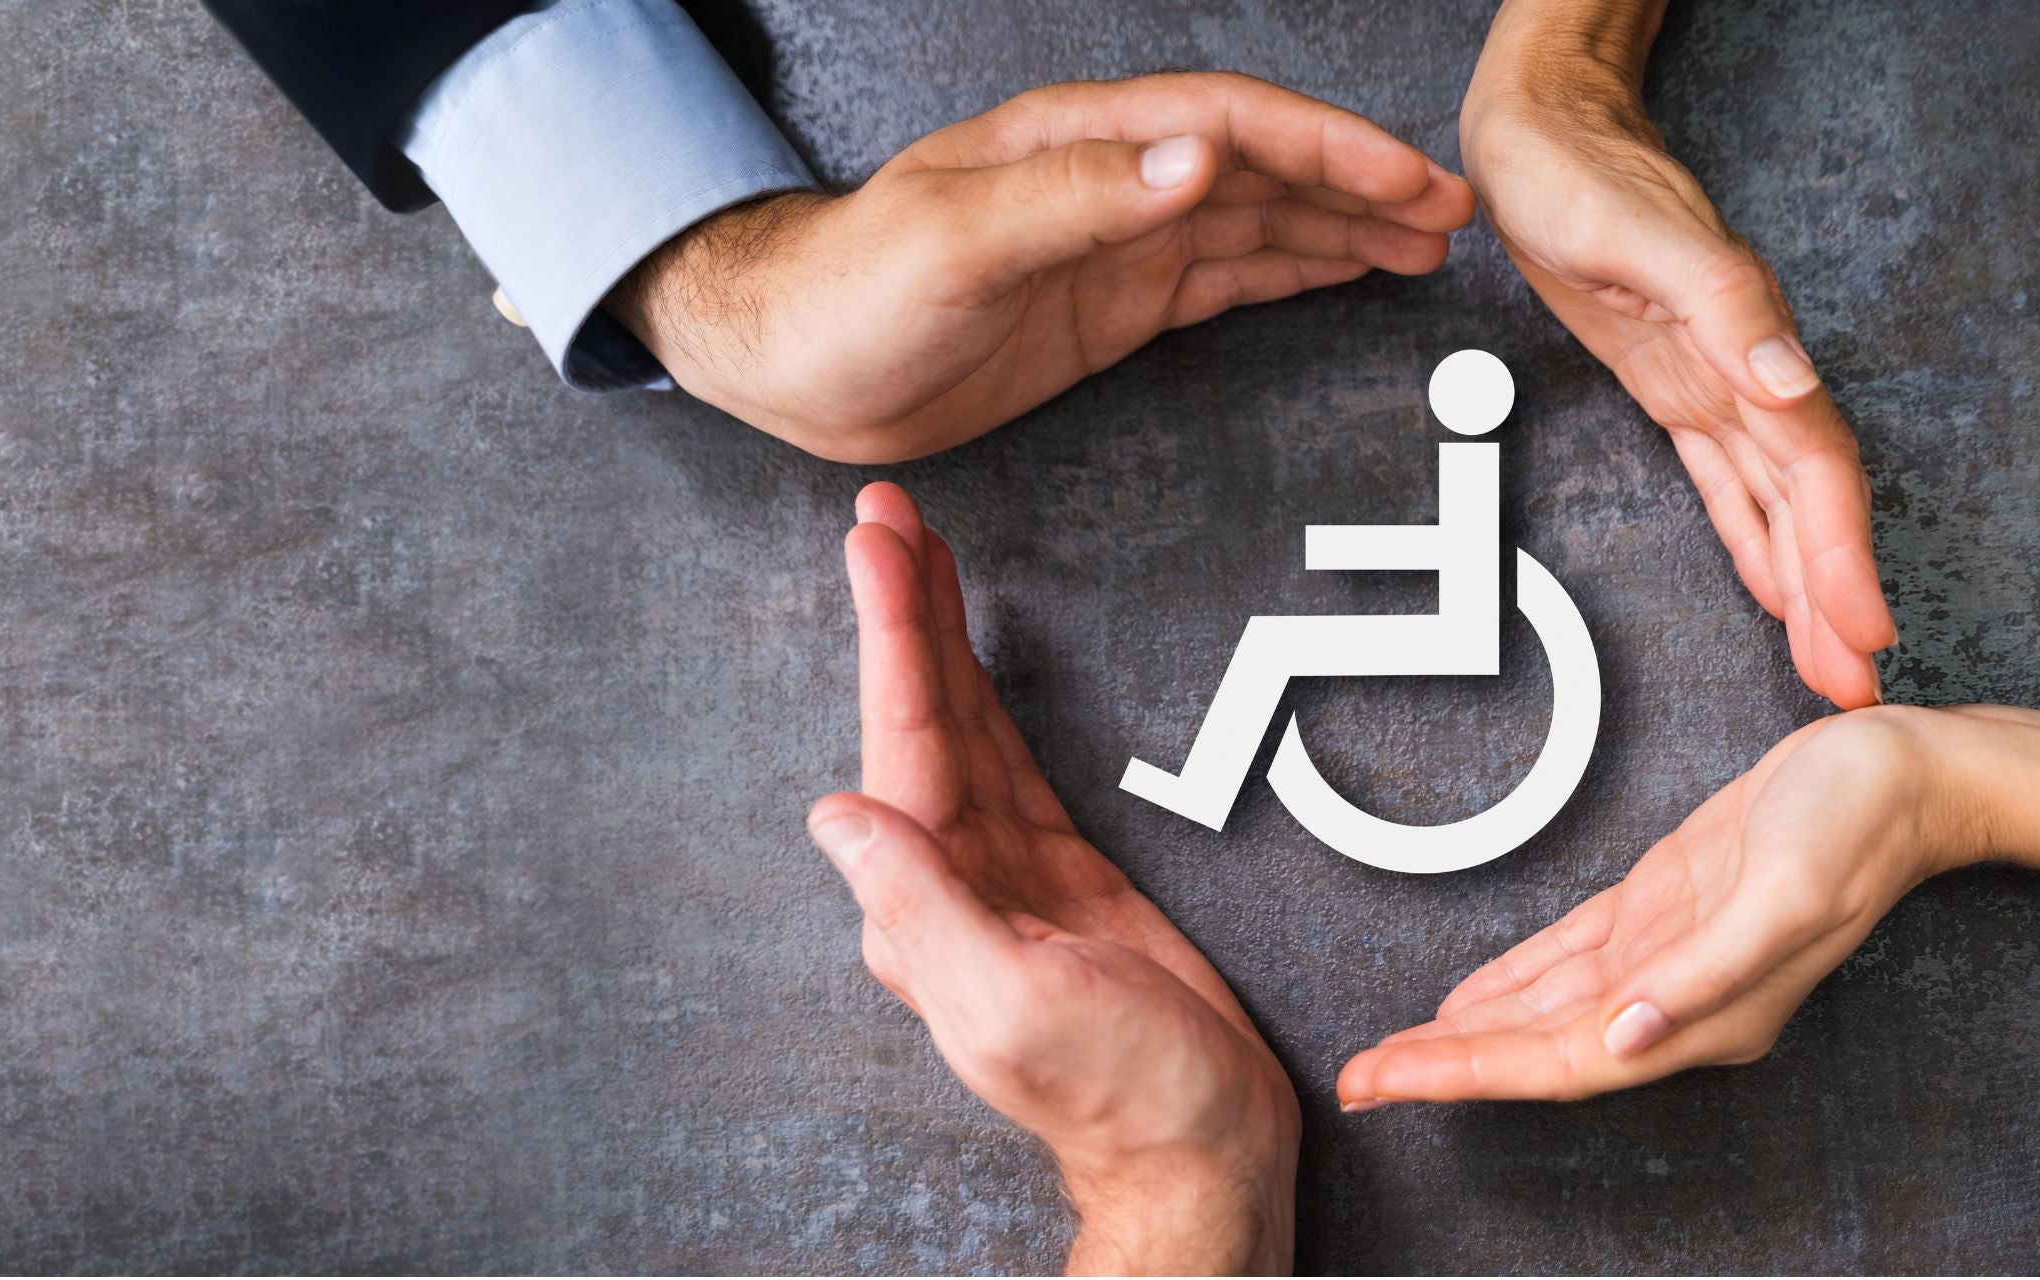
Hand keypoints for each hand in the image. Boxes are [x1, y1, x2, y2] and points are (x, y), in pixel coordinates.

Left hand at [618, 73, 1474, 465]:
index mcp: (1072, 143)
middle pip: (1259, 166)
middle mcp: (1102, 181)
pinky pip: (1218, 279)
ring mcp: (1108, 243)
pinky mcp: (1102, 307)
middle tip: (1454, 213)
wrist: (787, 366)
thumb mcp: (955, 240)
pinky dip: (1290, 274)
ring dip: (1341, 229)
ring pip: (1253, 223)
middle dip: (1359, 183)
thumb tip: (1197, 161)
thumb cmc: (846, 291)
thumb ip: (1077, 201)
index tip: (1404, 178)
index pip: (1226, 124)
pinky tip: (1344, 274)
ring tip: (1428, 245)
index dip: (1322, 147)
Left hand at [810, 482, 1295, 1272]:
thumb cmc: (1120, 1096)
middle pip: (916, 717)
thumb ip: (927, 911)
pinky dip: (982, 690)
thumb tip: (840, 818)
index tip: (878, 550)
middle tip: (884, 511)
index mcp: (921, 908)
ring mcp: (998, 872)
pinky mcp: (1053, 871)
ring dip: (933, 636)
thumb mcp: (1016, 1004)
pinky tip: (965, 645)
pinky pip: (1004, 755)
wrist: (1200, 1148)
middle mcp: (944, 881)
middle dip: (900, 611)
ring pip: (957, 725)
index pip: (899, 746)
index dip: (892, 640)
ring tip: (913, 545)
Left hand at [1334, 706, 1968, 1105]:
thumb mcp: (1788, 890)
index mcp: (1704, 1011)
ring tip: (1392, 1054)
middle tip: (1357, 1078)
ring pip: (1542, 1013)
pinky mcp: (1661, 912)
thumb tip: (1630, 1034)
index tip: (1389, 1080)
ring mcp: (1666, 958)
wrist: (1903, 774)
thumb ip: (1710, 973)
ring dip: (1465, 1036)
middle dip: (1442, 1066)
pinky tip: (1466, 1003)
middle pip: (1536, 1048)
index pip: (1559, 1061)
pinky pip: (1566, 964)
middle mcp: (1675, 999)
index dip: (1467, 1075)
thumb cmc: (1858, 824)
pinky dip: (1509, 985)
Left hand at [1461, 59, 1896, 705]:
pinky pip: (1728, 482)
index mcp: (1753, 349)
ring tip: (1829, 663)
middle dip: (1837, 596)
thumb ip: (1726, 308)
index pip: (1817, 473)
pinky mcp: (1676, 387)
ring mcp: (1717, 384)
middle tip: (1858, 685)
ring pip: (1778, 505)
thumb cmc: (1588, 177)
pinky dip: (1755, 539)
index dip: (1843, 555)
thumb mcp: (1645, 238)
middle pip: (1811, 505)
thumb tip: (1788, 383)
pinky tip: (1773, 586)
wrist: (1543, 137)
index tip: (1864, 630)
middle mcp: (1749, 374)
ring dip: (1805, 584)